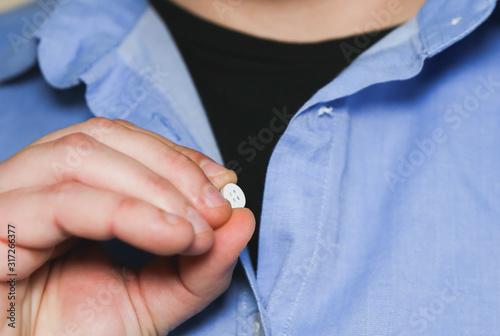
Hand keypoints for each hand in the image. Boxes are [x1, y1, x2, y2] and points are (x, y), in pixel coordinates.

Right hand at [0, 118, 254, 334]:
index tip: (223, 183)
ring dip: (155, 186)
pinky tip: (171, 236)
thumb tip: (244, 219)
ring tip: (196, 229)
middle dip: (172, 169)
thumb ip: (201, 264)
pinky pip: (62, 203)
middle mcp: (32, 185)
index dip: (176, 155)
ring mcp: (6, 201)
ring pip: (82, 156)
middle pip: (102, 137)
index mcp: (66, 190)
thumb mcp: (156, 297)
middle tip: (218, 208)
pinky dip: (126, 212)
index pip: (121, 142)